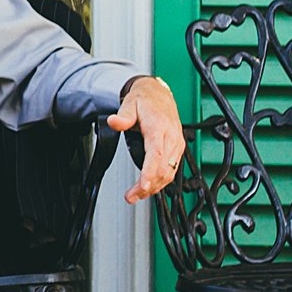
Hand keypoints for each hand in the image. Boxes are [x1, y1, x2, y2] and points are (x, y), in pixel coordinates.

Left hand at [108, 76, 184, 204]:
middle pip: (163, 168)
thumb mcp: (130, 104)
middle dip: (148, 186)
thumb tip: (113, 122)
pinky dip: (161, 181)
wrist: (159, 95)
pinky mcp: (177, 149)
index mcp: (159, 127)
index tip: (144, 185)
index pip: (156, 153)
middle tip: (131, 196)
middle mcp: (171, 137)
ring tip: (137, 196)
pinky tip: (149, 187)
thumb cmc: (145, 101)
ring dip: (155, 187)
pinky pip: (172, 169)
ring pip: (170, 172)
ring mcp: (176, 144)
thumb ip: (122, 117)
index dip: (151, 172)